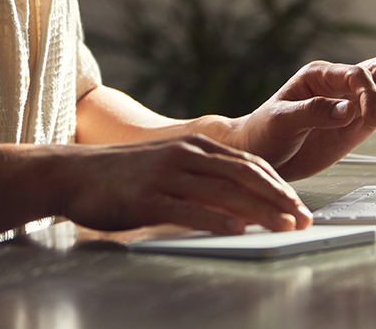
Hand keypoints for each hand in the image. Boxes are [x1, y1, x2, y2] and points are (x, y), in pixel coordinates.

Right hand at [51, 134, 312, 234]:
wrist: (71, 173)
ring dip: (259, 210)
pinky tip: (238, 230)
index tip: (300, 205)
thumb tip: (238, 208)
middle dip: (280, 198)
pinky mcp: (147, 197)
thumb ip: (201, 183)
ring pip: (224, 191)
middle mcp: (184, 154)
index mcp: (193, 145)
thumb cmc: (120, 176)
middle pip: (244, 174)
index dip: (278, 184)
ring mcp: (166, 174)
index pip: (248, 163)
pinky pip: (190, 208)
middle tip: (305, 219)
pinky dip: (217, 219)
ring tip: (284, 226)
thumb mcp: (167, 169)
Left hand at [231, 56, 375, 180]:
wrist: (261, 157)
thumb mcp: (281, 121)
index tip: (366, 119)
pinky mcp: (357, 123)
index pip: (355, 74)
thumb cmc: (263, 133)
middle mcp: (338, 84)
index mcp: (319, 75)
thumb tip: (348, 109)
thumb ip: (314, 112)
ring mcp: (351, 103)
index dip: (368, 93)